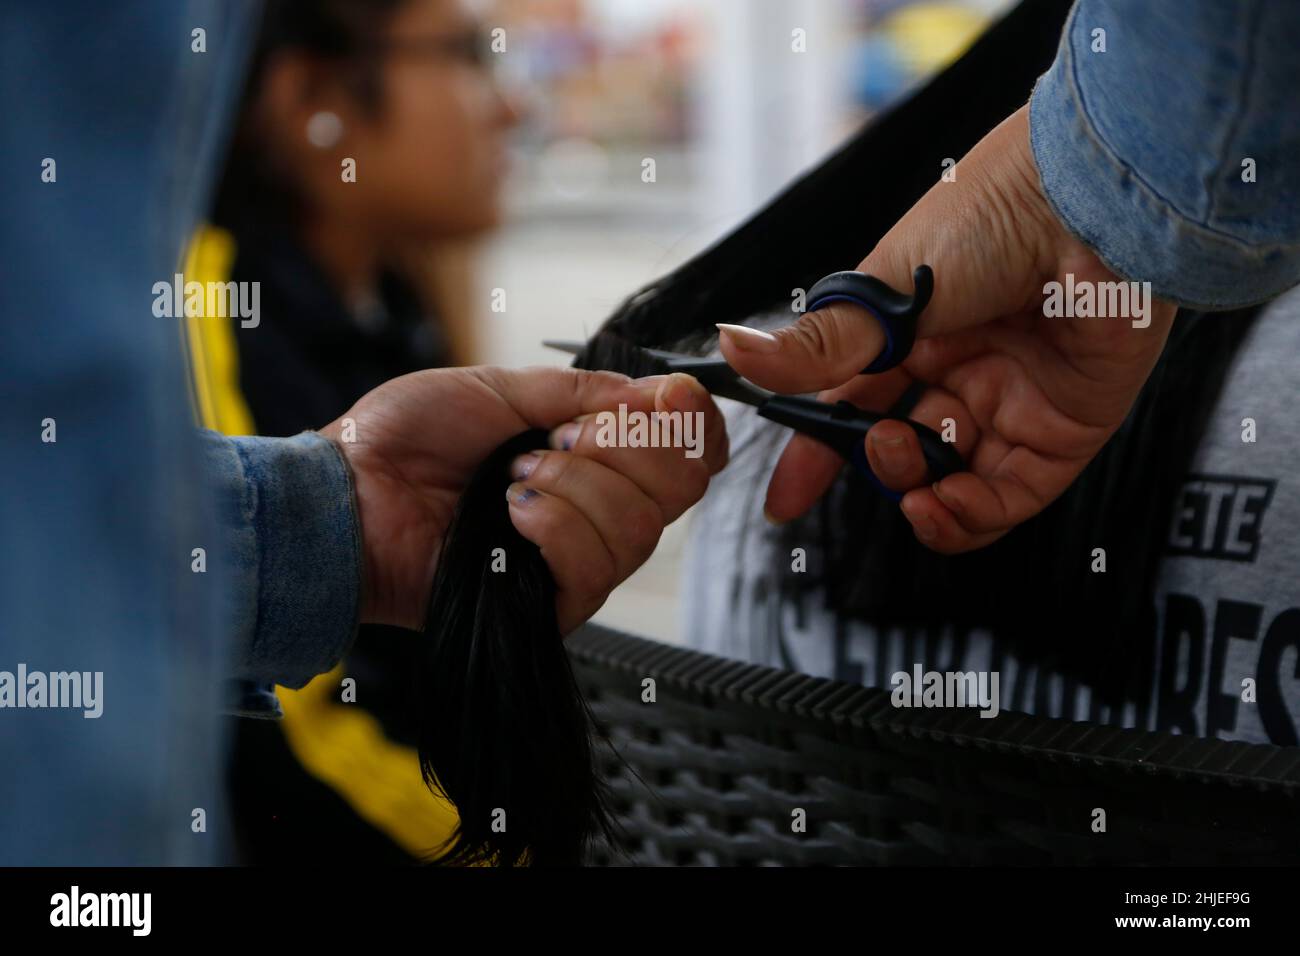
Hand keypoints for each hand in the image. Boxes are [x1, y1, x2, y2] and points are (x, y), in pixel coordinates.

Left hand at [318, 366, 726, 632]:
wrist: (349, 493)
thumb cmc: (407, 441)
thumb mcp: (498, 390)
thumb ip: (580, 392)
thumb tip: (656, 393)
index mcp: (596, 456)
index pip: (690, 450)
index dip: (693, 422)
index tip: (663, 399)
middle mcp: (601, 510)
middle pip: (683, 487)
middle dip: (629, 445)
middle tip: (561, 436)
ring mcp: (580, 561)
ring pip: (641, 527)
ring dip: (576, 485)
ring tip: (515, 475)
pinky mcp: (554, 605)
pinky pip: (596, 568)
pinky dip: (556, 525)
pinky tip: (510, 512)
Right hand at [717, 103, 1175, 552]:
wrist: (1094, 200)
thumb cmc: (991, 216)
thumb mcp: (884, 289)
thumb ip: (815, 345)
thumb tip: (730, 349)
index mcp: (908, 331)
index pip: (851, 407)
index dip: (816, 454)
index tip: (786, 499)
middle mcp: (958, 368)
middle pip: (902, 450)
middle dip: (878, 464)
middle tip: (878, 444)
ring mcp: (1012, 399)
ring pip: (954, 485)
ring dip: (920, 497)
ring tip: (913, 485)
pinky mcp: (1065, 427)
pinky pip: (1010, 498)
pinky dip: (970, 518)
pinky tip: (942, 506)